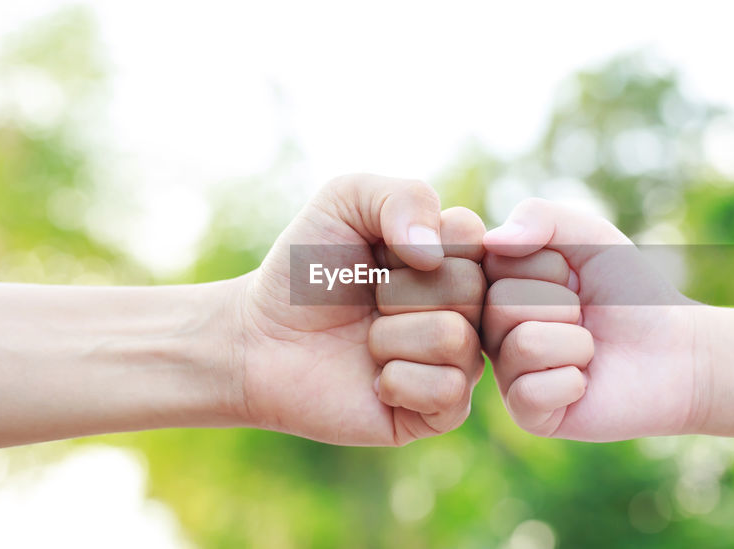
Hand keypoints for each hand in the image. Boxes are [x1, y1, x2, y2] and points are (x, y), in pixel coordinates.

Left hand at [232, 174, 485, 445]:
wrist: (259, 340)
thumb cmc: (305, 271)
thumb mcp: (345, 201)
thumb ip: (402, 196)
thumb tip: (434, 254)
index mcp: (453, 258)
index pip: (474, 237)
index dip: (416, 243)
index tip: (381, 253)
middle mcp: (466, 309)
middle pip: (470, 288)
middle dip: (399, 291)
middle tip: (368, 301)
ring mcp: (457, 361)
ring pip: (456, 339)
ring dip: (390, 337)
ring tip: (366, 341)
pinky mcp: (439, 413)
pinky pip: (448, 391)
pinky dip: (398, 381)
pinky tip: (374, 379)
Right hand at [481, 198, 710, 440]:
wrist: (679, 352)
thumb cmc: (633, 294)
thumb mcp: (591, 237)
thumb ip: (541, 216)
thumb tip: (492, 240)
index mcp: (500, 285)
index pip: (493, 262)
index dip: (547, 265)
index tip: (572, 277)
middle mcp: (495, 330)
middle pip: (501, 304)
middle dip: (562, 304)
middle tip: (586, 317)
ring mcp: (508, 374)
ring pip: (524, 344)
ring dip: (575, 342)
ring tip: (590, 349)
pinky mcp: (529, 414)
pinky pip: (531, 392)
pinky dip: (573, 381)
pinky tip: (586, 382)